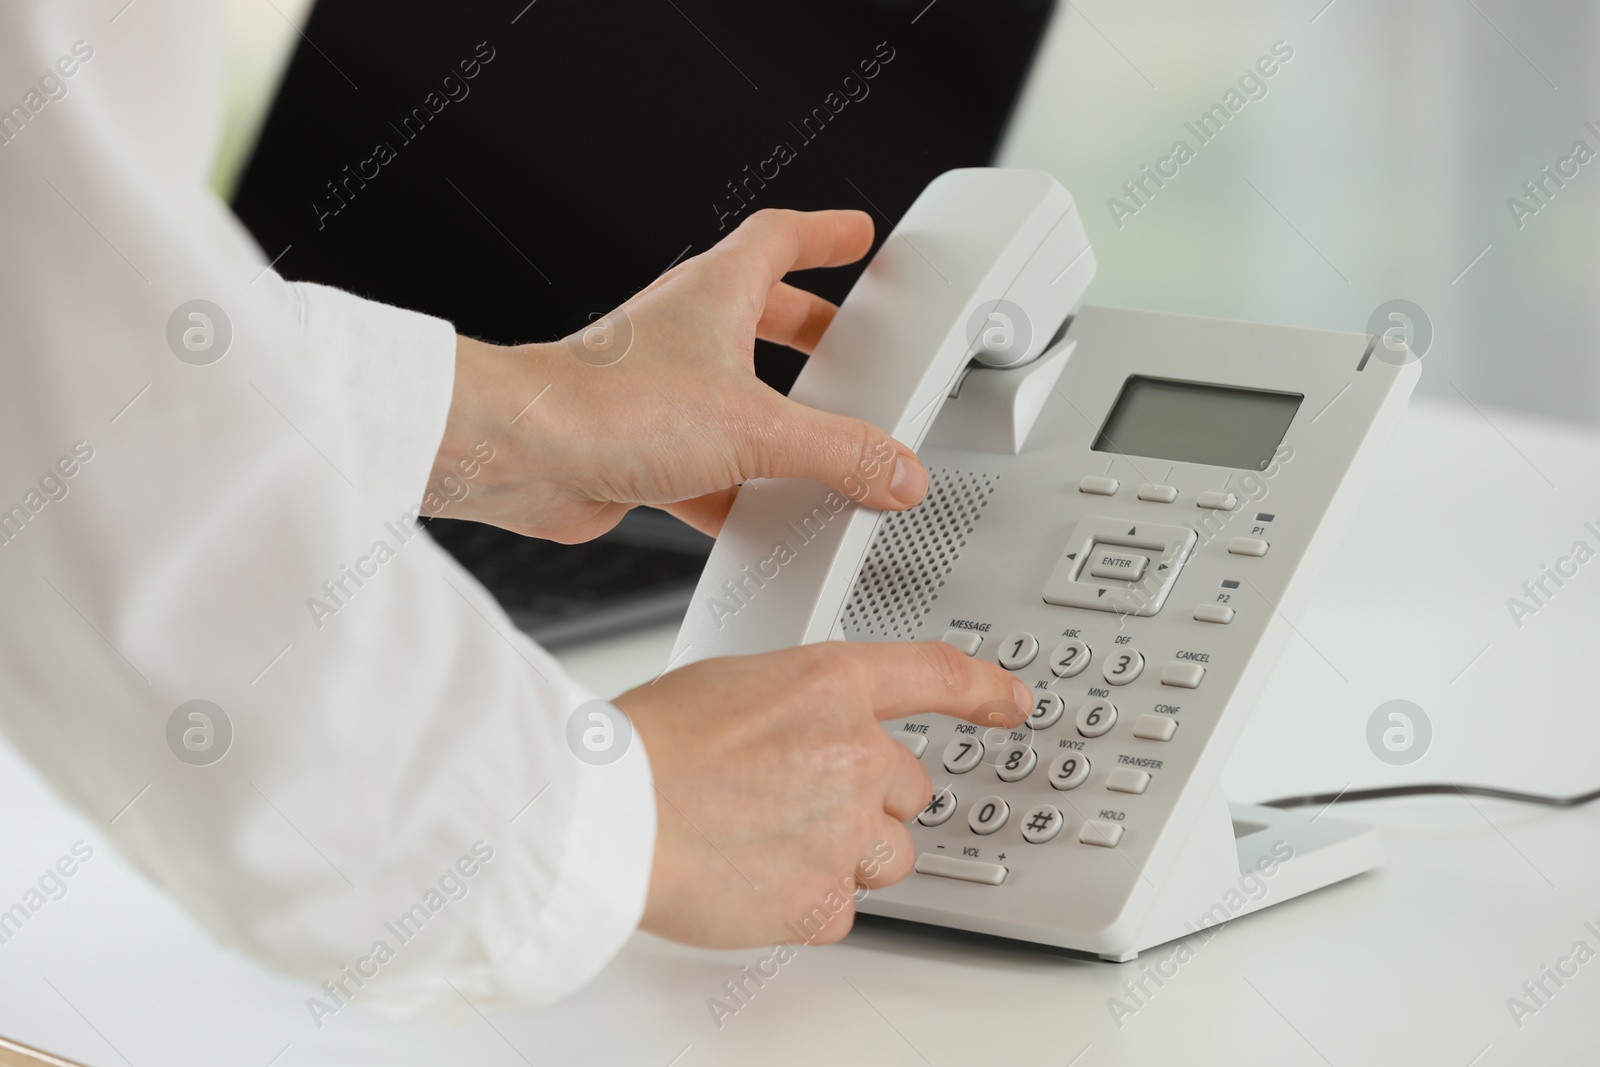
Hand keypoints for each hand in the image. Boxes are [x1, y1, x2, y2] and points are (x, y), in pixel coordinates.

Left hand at [428, 208, 931, 541]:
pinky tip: (767, 516)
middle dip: (810, 332)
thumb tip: (892, 468)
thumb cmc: (607, 405)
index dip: (825, 234)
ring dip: (777, 416)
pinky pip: (708, 464)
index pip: (780, 238)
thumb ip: (836, 451)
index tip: (856, 235)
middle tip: (847, 345)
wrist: (521, 456)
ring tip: (821, 440)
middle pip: (763, 316)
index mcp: (716, 293)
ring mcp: (661, 390)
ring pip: (735, 394)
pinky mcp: (642, 448)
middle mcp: (685, 333)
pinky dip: (742, 487)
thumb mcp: (755, 428)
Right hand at [615, 641, 1033, 946]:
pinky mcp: (825, 897)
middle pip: (908, 788)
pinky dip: (806, 901)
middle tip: (792, 802)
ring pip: (888, 854)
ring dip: (846, 854)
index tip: (1011, 703)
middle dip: (866, 800)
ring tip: (768, 842)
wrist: (607, 813)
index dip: (984, 690)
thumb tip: (808, 730)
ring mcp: (846, 829)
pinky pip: (843, 907)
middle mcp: (853, 753)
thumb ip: (796, 704)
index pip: (935, 676)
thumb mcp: (732, 683)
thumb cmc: (647, 746)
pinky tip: (754, 877)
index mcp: (829, 684)